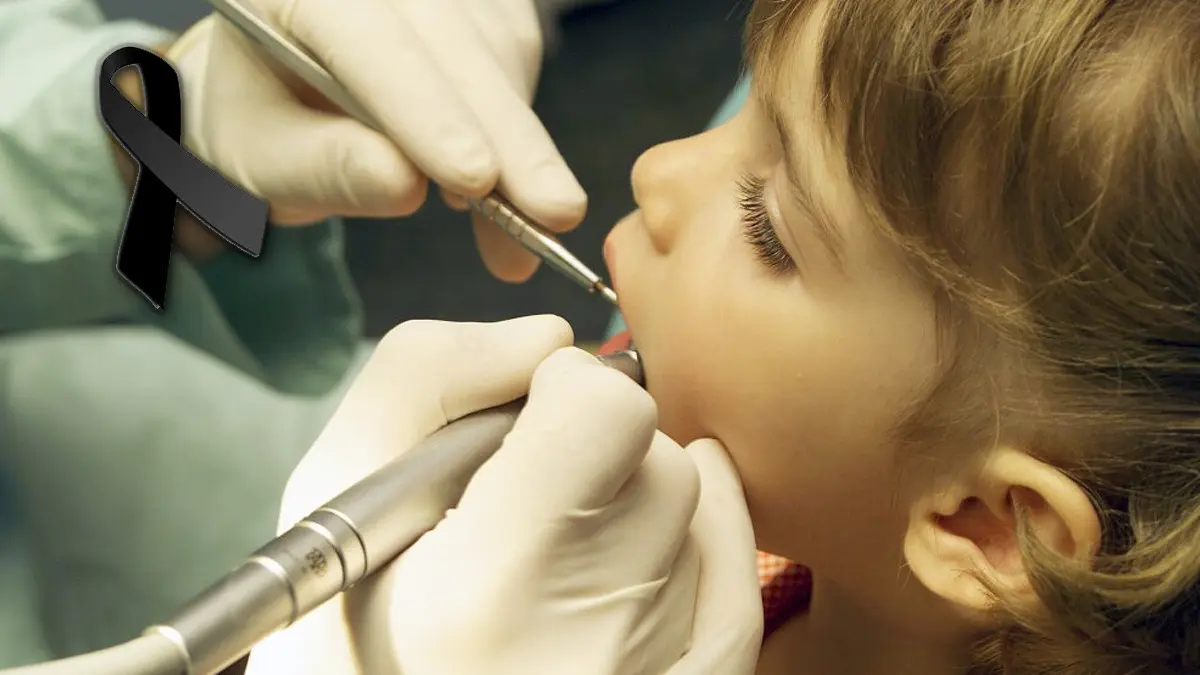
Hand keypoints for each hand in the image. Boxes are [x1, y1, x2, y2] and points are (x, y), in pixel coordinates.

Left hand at [167, 0, 585, 281]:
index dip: (430, 113)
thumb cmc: (264, 125)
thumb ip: (332, 171)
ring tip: (510, 219)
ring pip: (498, 47)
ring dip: (519, 140)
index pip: (371, 42)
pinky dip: (518, 120)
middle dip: (510, 137)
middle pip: (454, 44)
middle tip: (554, 215)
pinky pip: (515, 49)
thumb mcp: (270, 163)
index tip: (478, 180)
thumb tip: (407, 187)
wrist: (280, 89)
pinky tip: (500, 170)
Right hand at [244, 317, 762, 674]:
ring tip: (553, 553)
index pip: (611, 411)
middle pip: (659, 461)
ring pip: (691, 514)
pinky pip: (736, 585)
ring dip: (631, 504)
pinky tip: (641, 546)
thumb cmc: (352, 638)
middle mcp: (596, 633)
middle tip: (530, 495)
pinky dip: (700, 546)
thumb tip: (547, 338)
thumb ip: (424, 380)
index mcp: (498, 580)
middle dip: (597, 451)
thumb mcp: (334, 497)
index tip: (526, 413)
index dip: (567, 387)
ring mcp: (660, 673)